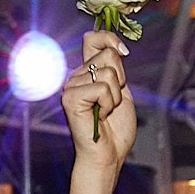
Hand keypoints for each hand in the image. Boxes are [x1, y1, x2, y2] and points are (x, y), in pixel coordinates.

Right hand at [62, 31, 134, 166]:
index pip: (92, 39)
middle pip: (108, 55)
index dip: (109, 39)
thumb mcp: (121, 93)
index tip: (124, 52)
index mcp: (86, 73)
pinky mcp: (71, 98)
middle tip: (112, 102)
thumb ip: (116, 70)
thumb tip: (116, 47)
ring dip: (115, 96)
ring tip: (106, 111)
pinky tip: (100, 116)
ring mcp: (71, 86)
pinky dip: (109, 104)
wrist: (108, 155)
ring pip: (107, 73)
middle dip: (120, 80)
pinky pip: (102, 88)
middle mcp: (76, 76)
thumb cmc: (115, 129)